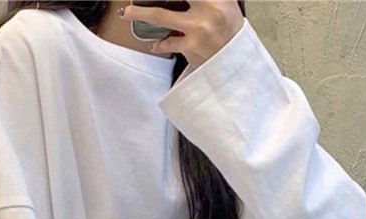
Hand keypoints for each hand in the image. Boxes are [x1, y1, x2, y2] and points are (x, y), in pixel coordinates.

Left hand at [119, 1, 243, 68]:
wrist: (239, 66)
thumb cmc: (231, 33)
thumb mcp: (227, 6)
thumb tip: (187, 0)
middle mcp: (209, 10)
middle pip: (169, 0)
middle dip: (147, 2)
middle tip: (132, 0)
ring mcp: (198, 30)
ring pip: (160, 16)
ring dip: (139, 14)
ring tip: (126, 13)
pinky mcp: (191, 48)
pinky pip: (168, 42)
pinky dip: (159, 43)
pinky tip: (154, 44)